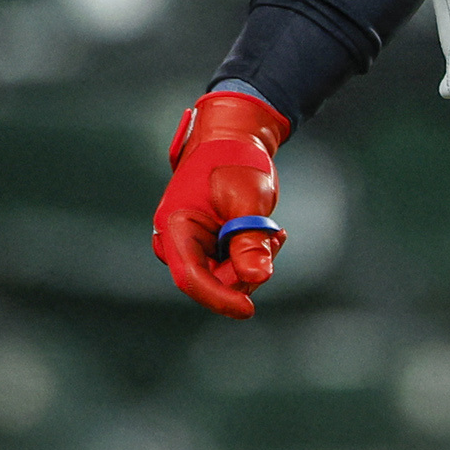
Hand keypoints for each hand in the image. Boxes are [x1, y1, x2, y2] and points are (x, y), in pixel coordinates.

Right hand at [153, 89, 289, 315]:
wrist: (233, 139)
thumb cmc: (236, 161)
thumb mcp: (248, 199)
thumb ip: (249, 239)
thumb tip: (256, 277)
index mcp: (175, 225)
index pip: (192, 277)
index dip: (220, 298)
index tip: (249, 310)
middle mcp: (176, 240)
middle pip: (211, 281)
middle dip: (246, 269)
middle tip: (274, 238)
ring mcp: (191, 245)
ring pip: (224, 278)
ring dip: (253, 261)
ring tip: (273, 231)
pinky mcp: (206, 247)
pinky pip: (230, 267)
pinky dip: (252, 256)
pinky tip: (268, 234)